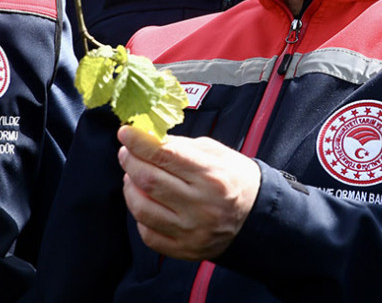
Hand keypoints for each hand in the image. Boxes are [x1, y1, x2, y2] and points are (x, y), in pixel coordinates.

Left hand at [117, 125, 260, 260]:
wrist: (256, 217)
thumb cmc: (234, 178)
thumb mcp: (216, 153)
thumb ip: (181, 146)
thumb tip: (147, 138)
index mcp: (211, 176)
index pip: (165, 155)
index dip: (139, 142)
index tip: (125, 132)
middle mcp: (201, 205)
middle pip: (149, 180)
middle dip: (131, 161)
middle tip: (127, 152)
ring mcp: (192, 231)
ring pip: (142, 208)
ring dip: (130, 188)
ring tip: (133, 177)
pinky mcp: (184, 250)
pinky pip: (147, 233)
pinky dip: (140, 215)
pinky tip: (146, 202)